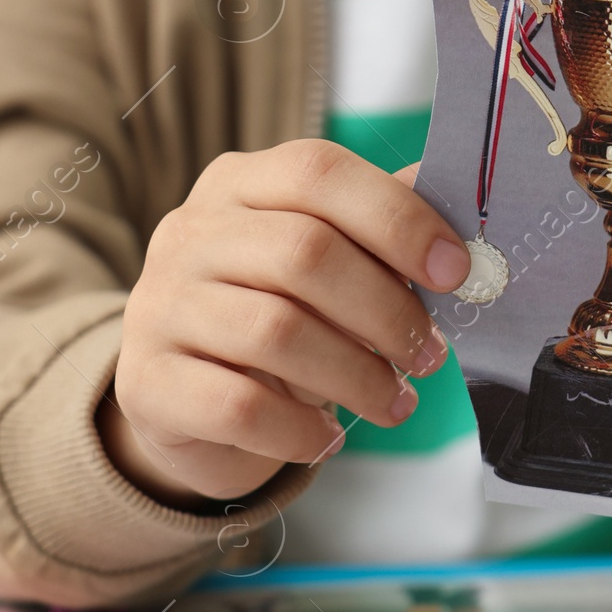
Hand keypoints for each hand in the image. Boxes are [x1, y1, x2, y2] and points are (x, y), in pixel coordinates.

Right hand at [102, 145, 468, 507]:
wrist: (188, 401)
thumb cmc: (279, 315)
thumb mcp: (324, 259)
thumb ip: (381, 228)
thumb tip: (465, 210)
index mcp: (240, 182)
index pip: (317, 173)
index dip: (396, 218)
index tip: (455, 270)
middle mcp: (189, 231)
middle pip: (304, 253)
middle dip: (386, 309)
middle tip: (430, 353)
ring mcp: (159, 304)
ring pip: (275, 331)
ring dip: (356, 375)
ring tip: (395, 401)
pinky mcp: (146, 381)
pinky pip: (238, 406)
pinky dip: (299, 428)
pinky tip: (328, 438)